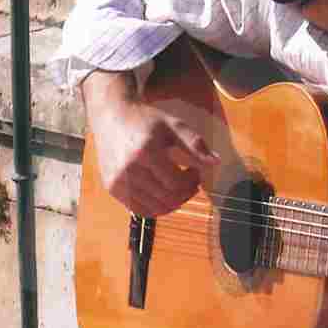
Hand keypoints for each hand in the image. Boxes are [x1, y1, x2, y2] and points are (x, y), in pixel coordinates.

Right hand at [82, 69, 219, 217]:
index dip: (192, 182)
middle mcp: (129, 170)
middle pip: (167, 198)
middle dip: (185, 194)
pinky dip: (156, 208)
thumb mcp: (173, 126)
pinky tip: (163, 194)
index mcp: (145, 152)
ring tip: (178, 189)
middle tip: (190, 183)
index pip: (176, 183)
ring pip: (154, 209)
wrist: (112, 117)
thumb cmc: (145, 120)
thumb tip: (216, 162)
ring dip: (173, 203)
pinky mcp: (112, 188)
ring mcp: (118, 181)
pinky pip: (139, 210)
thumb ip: (195, 144)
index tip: (196, 171)